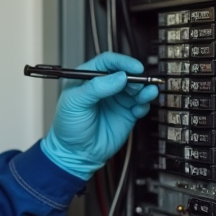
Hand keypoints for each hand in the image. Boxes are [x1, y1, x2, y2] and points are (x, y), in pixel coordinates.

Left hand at [41, 52, 158, 179]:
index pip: (107, 62)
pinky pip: (141, 105)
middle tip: (139, 83)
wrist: (75, 154)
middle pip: (125, 73)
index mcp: (87, 78)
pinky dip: (144, 104)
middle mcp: (104, 87)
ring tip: (147, 93)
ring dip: (144, 89)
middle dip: (135, 76)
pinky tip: (139, 109)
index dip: (121, 62)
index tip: (134, 67)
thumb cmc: (68, 127)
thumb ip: (96, 88)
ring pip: (136, 88)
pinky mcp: (127, 114)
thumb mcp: (75, 103)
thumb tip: (119, 77)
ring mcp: (117, 100)